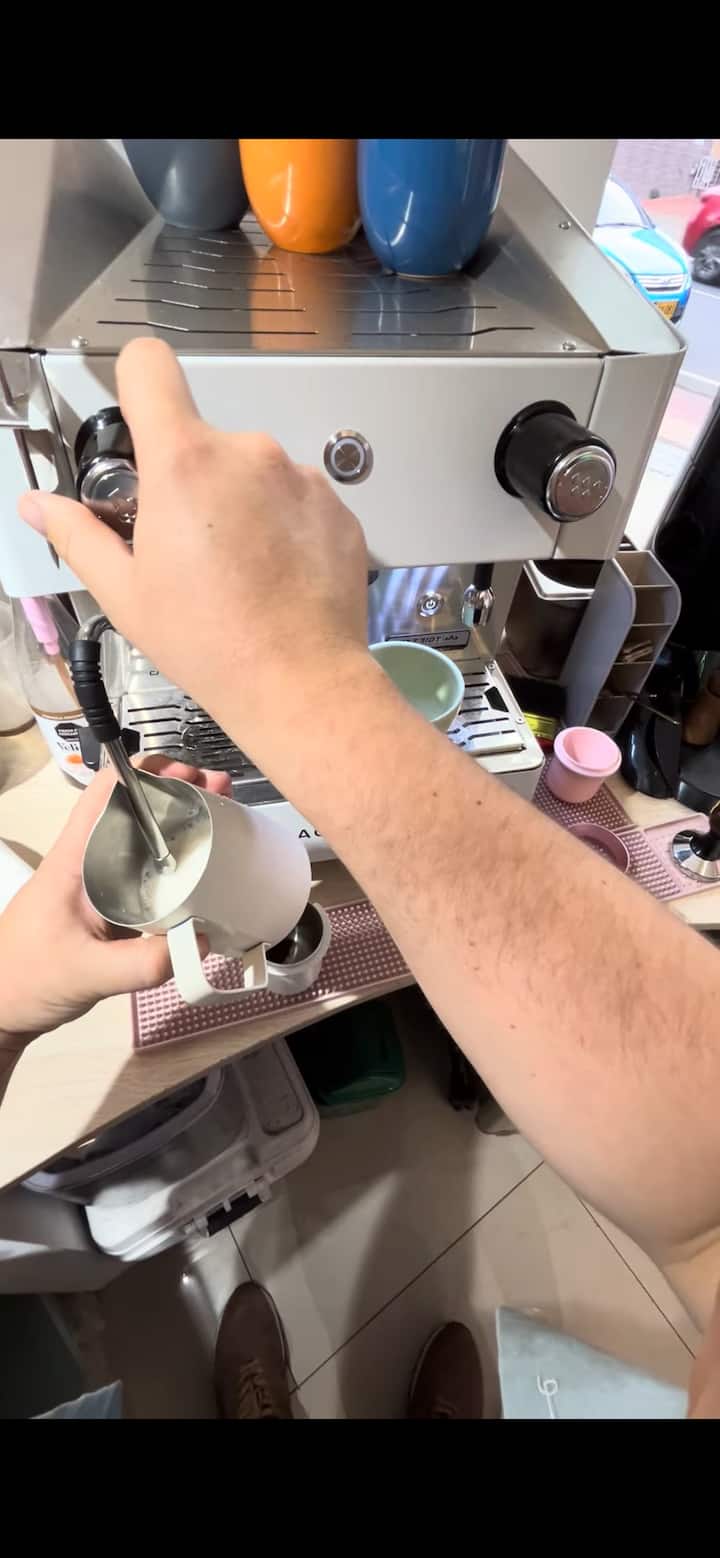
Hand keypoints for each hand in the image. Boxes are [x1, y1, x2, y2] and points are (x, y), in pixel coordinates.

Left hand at [0, 757, 230, 1052]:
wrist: (0, 1009)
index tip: (189, 774)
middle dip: (178, 794)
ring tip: (226, 821)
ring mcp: (100, 885)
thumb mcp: (86, 973)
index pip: (105, 793)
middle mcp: (89, 862)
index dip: (145, 772)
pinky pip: (149, 877)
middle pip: (135, 810)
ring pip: (144, 842)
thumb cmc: (27, 978)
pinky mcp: (110, 909)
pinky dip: (179, 866)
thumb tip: (200, 941)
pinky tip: (209, 874)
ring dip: (182, 827)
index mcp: (75, 859)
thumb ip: (142, 963)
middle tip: (222, 795)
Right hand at [18, 339, 368, 760]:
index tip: (136, 410)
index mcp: (184, 463)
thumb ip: (78, 535)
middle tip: (185, 542)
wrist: (299, 682)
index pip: (149, 367)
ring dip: (241, 504)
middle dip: (189, 479)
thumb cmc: (214, 643)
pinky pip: (298, 498)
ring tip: (236, 567)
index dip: (136, 381)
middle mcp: (247, 454)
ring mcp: (300, 477)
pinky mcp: (337, 506)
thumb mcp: (126, 593)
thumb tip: (39, 507)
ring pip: (254, 471)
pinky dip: (284, 526)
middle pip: (202, 438)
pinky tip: (273, 575)